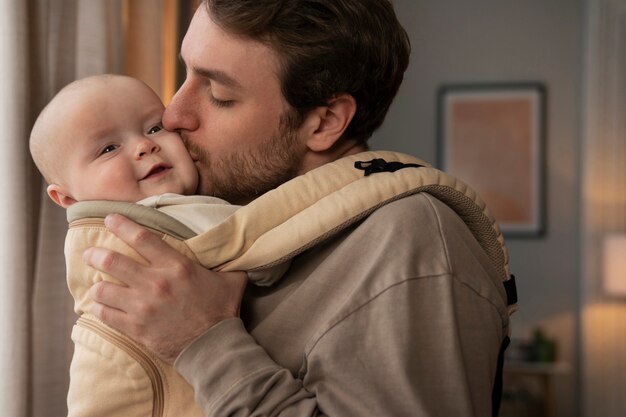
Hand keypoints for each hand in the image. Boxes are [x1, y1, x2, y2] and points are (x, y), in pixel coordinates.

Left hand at [83, 214, 247, 363]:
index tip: (109, 218)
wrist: (214, 346)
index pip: (142, 238)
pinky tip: (101, 306)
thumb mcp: (230, 278)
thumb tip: (231, 248)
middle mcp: (155, 283)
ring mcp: (142, 307)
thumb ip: (224, 262)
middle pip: (113, 261)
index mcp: (176, 266)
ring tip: (97, 284)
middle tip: (90, 253)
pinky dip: (99, 308)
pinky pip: (105, 314)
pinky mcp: (136, 328)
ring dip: (97, 285)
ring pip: (103, 289)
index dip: (121, 225)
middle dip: (96, 254)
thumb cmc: (222, 309)